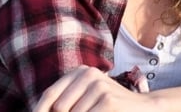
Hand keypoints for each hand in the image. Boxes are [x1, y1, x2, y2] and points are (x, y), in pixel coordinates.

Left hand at [34, 66, 148, 111]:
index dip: (40, 111)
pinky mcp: (108, 99)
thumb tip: (37, 111)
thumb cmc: (108, 106)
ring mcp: (99, 85)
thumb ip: (64, 103)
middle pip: (58, 107)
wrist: (143, 108)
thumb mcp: (85, 99)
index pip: (49, 95)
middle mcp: (89, 73)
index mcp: (80, 71)